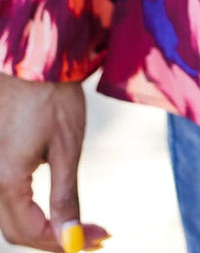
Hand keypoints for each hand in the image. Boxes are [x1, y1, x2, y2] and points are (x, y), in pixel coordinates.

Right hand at [0, 73, 107, 249]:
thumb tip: (71, 238)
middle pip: (16, 230)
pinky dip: (31, 209)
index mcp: (7, 179)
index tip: (96, 239)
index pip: (31, 232)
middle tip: (91, 235)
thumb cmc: (52, 96)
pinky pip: (8, 197)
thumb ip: (64, 195)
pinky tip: (56, 204)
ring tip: (78, 224)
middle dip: (53, 239)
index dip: (64, 243)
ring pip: (9, 217)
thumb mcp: (66, 146)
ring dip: (41, 227)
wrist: (33, 58)